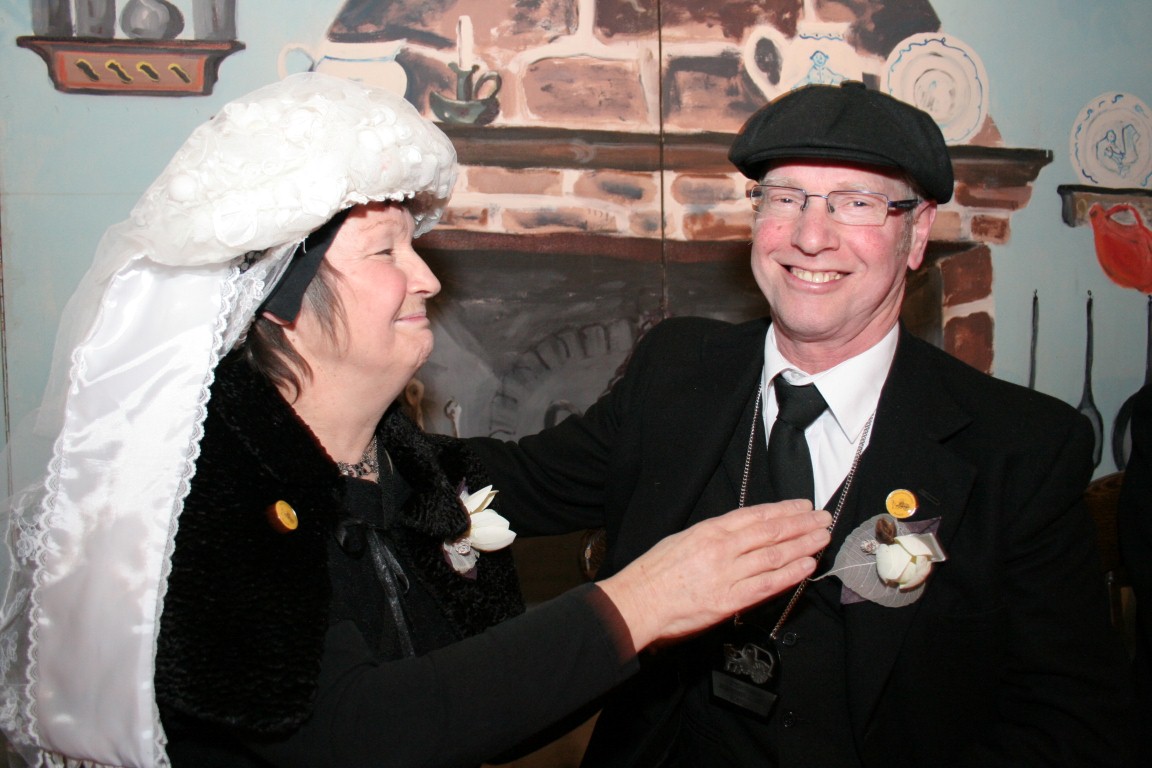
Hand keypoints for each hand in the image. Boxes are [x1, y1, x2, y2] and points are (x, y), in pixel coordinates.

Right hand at [597, 500, 830, 651]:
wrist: (638, 601)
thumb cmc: (655, 572)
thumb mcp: (683, 539)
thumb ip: (714, 536)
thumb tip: (741, 534)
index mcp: (710, 530)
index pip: (756, 515)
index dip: (784, 510)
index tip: (802, 506)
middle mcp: (723, 548)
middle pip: (771, 532)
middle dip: (801, 524)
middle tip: (823, 519)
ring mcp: (728, 574)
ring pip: (775, 555)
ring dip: (803, 545)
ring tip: (822, 538)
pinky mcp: (730, 600)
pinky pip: (767, 584)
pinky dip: (790, 574)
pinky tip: (807, 566)